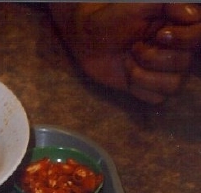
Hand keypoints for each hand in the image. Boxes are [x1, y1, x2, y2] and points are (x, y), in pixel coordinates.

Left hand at [53, 3, 200, 103]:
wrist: (87, 40)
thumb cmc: (112, 18)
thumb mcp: (136, 4)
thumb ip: (165, 3)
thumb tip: (190, 13)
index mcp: (181, 25)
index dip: (186, 39)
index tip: (161, 35)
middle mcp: (180, 48)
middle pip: (185, 63)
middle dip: (153, 57)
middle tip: (135, 46)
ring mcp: (167, 70)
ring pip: (173, 85)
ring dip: (143, 74)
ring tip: (129, 59)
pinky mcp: (152, 87)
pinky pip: (157, 98)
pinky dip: (138, 87)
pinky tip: (127, 72)